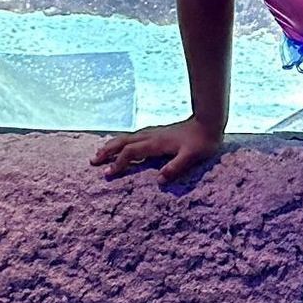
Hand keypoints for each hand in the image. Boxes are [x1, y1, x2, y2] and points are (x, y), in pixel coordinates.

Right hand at [90, 117, 223, 181]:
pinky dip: (123, 140)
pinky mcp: (157, 132)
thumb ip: (176, 167)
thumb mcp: (191, 157)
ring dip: (112, 144)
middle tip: (93, 160)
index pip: (131, 153)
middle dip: (107, 151)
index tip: (107, 174)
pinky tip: (122, 143)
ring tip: (100, 152)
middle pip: (123, 142)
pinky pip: (134, 135)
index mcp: (156, 143)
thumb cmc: (202, 141)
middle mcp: (151, 136)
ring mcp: (153, 132)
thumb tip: (159, 180)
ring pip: (127, 137)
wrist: (209, 122)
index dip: (119, 163)